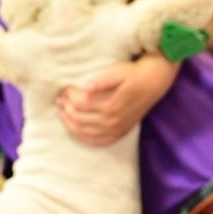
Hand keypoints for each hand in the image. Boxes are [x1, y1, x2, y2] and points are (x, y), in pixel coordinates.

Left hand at [58, 56, 174, 145]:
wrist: (152, 84)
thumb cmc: (132, 75)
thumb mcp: (118, 72)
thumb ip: (103, 80)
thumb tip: (87, 86)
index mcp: (110, 105)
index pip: (80, 104)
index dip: (68, 96)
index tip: (64, 89)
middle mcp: (112, 120)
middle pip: (79, 119)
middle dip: (65, 109)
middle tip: (60, 99)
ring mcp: (116, 129)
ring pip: (84, 132)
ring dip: (70, 123)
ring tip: (63, 113)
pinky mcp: (119, 133)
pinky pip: (97, 141)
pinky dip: (83, 138)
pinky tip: (76, 130)